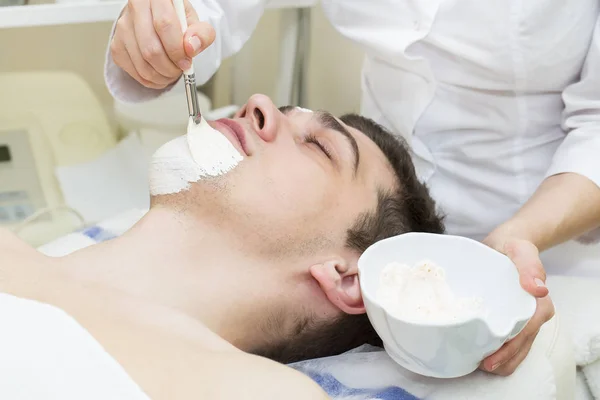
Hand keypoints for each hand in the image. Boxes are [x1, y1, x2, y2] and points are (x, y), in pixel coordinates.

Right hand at [110, 0, 215, 88]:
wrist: (157, 20)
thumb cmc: (177, 21)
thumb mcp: (195, 23)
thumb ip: (201, 34)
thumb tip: (191, 48)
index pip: (164, 25)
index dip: (177, 49)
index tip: (186, 61)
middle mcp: (135, 9)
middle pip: (151, 49)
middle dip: (170, 67)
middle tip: (180, 69)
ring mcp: (122, 27)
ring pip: (142, 63)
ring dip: (161, 76)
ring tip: (172, 73)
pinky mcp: (116, 46)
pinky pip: (133, 71)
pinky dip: (150, 80)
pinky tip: (159, 74)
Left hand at [480, 236, 554, 375]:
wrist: (506, 243)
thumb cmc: (513, 246)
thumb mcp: (520, 249)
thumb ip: (529, 265)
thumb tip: (539, 288)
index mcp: (539, 303)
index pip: (526, 331)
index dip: (510, 348)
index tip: (492, 359)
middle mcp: (534, 314)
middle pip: (522, 344)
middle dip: (505, 359)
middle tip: (483, 367)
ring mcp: (524, 318)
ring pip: (518, 347)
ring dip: (503, 359)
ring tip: (481, 366)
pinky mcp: (512, 317)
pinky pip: (510, 339)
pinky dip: (500, 350)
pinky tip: (483, 354)